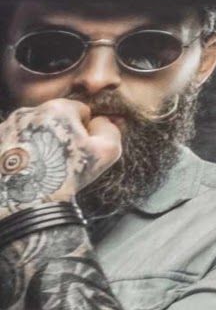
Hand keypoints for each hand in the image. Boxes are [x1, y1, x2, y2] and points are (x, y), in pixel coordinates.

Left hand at [0, 100, 121, 219]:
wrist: (26, 202)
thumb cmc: (67, 175)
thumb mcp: (106, 152)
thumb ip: (110, 129)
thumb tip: (102, 122)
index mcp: (58, 108)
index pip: (81, 110)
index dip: (86, 130)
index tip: (81, 148)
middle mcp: (29, 111)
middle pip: (53, 118)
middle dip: (60, 133)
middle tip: (62, 159)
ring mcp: (7, 127)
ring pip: (32, 129)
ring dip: (38, 141)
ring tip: (42, 166)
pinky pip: (14, 141)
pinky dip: (21, 151)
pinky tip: (26, 169)